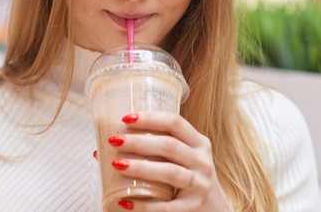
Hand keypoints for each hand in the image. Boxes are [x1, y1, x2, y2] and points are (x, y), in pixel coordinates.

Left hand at [106, 112, 233, 210]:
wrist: (216, 211)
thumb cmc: (191, 180)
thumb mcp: (186, 159)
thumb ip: (157, 151)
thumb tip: (104, 149)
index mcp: (199, 143)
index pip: (175, 123)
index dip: (150, 118)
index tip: (126, 118)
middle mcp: (202, 162)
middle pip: (169, 146)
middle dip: (139, 142)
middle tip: (114, 141)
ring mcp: (200, 185)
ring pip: (169, 172)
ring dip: (140, 167)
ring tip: (117, 165)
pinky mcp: (193, 208)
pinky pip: (166, 206)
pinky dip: (143, 205)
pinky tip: (124, 201)